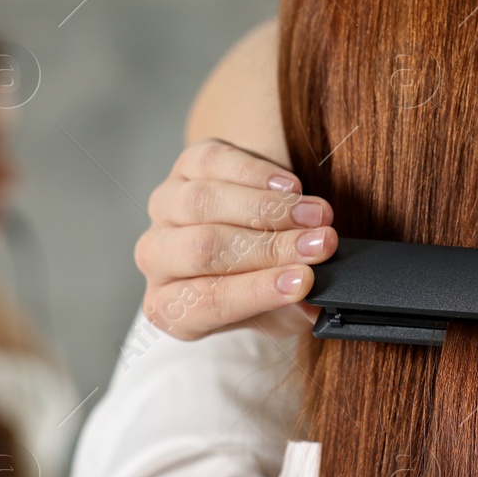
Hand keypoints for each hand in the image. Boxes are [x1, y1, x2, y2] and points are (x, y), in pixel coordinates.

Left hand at [135, 138, 336, 339]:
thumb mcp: (280, 314)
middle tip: (321, 244)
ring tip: (316, 215)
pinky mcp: (184, 168)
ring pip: (203, 203)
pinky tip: (292, 186)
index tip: (305, 280)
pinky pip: (211, 162)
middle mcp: (156, 259)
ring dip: (269, 208)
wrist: (256, 243)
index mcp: (172, 307)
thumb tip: (310, 295)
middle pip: (205, 249)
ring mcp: (164, 208)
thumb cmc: (264, 286)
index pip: (208, 300)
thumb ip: (291, 309)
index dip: (259, 290)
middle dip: (271, 246)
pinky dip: (255, 173)